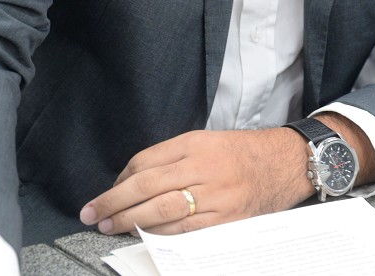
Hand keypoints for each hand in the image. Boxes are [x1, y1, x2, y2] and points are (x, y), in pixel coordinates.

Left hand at [79, 127, 313, 235]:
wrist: (283, 163)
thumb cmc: (241, 153)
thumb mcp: (206, 141)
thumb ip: (172, 157)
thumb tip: (133, 179)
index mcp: (195, 143)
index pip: (145, 161)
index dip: (119, 180)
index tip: (104, 193)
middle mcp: (202, 166)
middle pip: (146, 185)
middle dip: (113, 202)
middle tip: (92, 213)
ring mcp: (214, 194)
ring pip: (161, 210)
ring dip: (129, 221)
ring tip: (110, 226)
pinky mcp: (225, 218)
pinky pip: (184, 229)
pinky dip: (159, 233)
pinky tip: (144, 234)